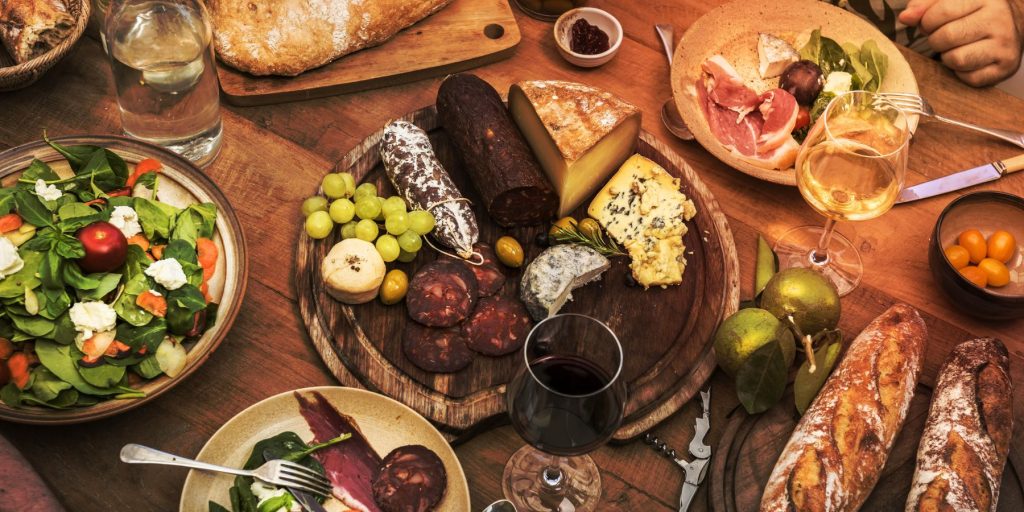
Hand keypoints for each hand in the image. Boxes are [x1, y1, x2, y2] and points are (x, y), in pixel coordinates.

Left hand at [899, 0, 1023, 85]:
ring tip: (958, 47)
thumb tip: (906, 17)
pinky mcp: (1006, 67)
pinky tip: (970, 59)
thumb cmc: (971, 13)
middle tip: (945, 38)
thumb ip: (925, 6)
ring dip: (948, 57)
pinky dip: (962, 72)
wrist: (1009, 28)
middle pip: (946, 37)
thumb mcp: (949, 1)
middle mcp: (999, 19)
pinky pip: (968, 78)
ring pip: (956, 59)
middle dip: (936, 40)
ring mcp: (1005, 45)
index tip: (931, 23)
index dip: (927, 21)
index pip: (941, 12)